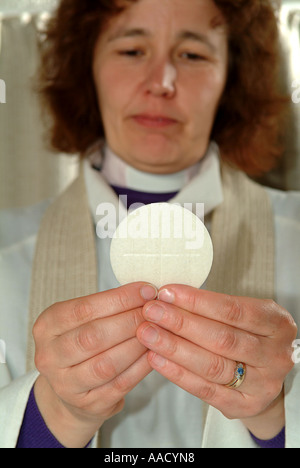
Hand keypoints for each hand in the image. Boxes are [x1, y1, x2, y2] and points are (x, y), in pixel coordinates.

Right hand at [33, 282, 156, 447]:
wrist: (72, 388)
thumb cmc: (82, 342)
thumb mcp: (83, 319)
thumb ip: (108, 305)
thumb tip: (146, 292)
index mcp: (46, 327)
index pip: (83, 309)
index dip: (119, 299)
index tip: (147, 291)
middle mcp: (49, 357)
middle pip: (93, 337)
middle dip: (130, 321)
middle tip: (154, 312)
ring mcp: (66, 385)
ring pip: (107, 364)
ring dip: (137, 344)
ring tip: (158, 331)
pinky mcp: (89, 404)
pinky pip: (120, 384)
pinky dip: (141, 367)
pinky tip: (154, 353)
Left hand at [137, 285, 296, 437]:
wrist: (263, 376)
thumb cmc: (246, 335)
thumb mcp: (242, 316)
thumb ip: (212, 308)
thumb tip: (168, 296)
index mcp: (276, 324)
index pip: (233, 310)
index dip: (197, 301)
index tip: (167, 292)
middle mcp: (274, 354)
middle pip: (222, 338)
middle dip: (181, 323)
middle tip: (151, 311)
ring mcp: (263, 384)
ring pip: (212, 365)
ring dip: (174, 347)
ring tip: (147, 333)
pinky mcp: (245, 406)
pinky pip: (206, 390)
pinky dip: (178, 373)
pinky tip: (156, 359)